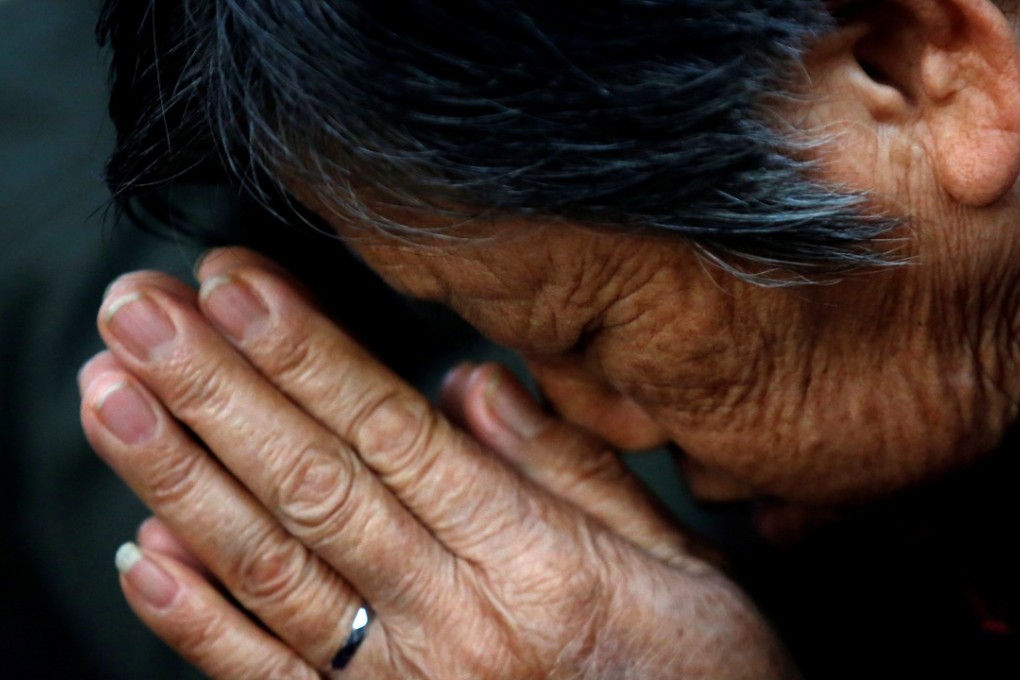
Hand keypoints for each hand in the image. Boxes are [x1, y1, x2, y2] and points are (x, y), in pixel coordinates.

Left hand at [79, 248, 794, 678]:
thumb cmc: (701, 678)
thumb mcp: (678, 564)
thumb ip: (572, 470)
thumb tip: (472, 385)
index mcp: (535, 560)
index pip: (395, 435)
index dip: (308, 356)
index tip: (237, 288)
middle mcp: (455, 621)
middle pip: (314, 486)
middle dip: (217, 389)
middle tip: (140, 313)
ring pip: (271, 571)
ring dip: (180, 481)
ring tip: (110, 399)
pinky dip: (195, 623)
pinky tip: (139, 556)